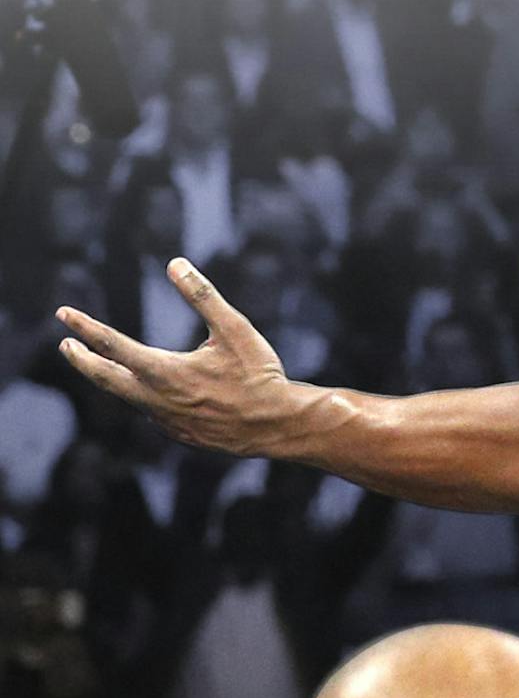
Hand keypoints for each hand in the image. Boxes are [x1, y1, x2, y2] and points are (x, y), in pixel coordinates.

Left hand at [56, 259, 297, 457]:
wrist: (274, 425)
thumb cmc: (257, 373)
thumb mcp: (234, 328)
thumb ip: (202, 295)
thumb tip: (175, 264)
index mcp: (164, 371)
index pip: (112, 345)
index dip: (86, 328)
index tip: (65, 314)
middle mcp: (155, 399)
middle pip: (105, 378)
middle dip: (82, 360)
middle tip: (66, 345)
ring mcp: (163, 420)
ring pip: (128, 396)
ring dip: (112, 376)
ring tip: (108, 362)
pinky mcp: (176, 433)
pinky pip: (151, 410)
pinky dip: (144, 394)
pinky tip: (159, 388)